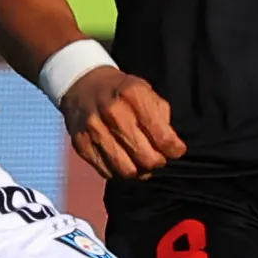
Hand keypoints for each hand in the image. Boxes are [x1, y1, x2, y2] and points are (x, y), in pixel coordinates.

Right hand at [63, 67, 183, 181]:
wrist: (82, 85)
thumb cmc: (122, 91)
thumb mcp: (146, 92)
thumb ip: (162, 118)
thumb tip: (171, 148)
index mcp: (133, 95)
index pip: (163, 137)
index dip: (175, 149)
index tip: (176, 150)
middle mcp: (113, 112)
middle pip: (146, 158)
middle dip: (158, 161)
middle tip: (158, 156)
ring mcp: (94, 130)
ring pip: (127, 171)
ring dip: (139, 171)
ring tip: (141, 161)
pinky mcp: (81, 144)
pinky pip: (108, 173)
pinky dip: (119, 171)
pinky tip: (123, 159)